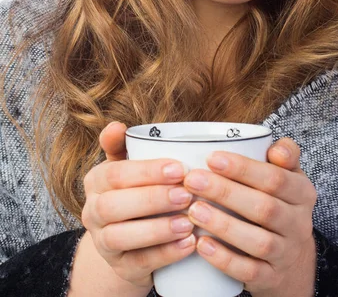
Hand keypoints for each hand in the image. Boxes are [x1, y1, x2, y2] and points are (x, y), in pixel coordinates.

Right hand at [81, 121, 196, 291]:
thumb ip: (124, 145)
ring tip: (189, 222)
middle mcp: (93, 212)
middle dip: (152, 199)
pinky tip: (189, 245)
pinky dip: (165, 254)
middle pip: (114, 206)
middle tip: (187, 194)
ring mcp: (103, 243)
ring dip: (158, 230)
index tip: (179, 168)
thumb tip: (117, 125)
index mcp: (96, 181)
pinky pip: (139, 263)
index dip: (147, 172)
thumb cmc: (135, 191)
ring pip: (121, 237)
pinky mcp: (121, 267)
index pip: (115, 174)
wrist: (130, 240)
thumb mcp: (128, 166)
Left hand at [183, 137, 317, 296]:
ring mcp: (286, 253)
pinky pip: (249, 272)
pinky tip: (201, 245)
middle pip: (264, 208)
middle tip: (192, 180)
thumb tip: (276, 148)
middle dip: (225, 192)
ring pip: (258, 242)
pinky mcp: (271, 278)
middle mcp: (299, 224)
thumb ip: (285, 154)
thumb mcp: (289, 177)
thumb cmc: (279, 203)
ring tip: (193, 210)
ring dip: (223, 225)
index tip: (211, 158)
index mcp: (302, 193)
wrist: (293, 259)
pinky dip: (225, 260)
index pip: (275, 178)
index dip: (243, 168)